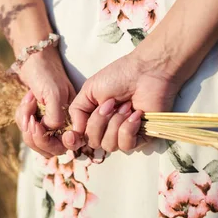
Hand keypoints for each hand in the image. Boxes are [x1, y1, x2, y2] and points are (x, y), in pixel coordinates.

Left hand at [14, 47, 75, 157]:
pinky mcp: (38, 116)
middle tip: (27, 116)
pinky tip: (27, 99)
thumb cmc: (45, 72)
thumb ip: (55, 117)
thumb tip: (49, 132)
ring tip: (27, 101)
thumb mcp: (54, 94)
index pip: (61, 146)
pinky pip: (27, 127)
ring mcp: (49, 121)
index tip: (35, 125)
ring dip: (25, 122)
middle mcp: (64, 124)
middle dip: (32, 134)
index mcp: (73, 120)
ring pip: (34, 138)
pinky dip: (21, 116)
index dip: (46, 141)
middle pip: (46, 147)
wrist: (33, 56)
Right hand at [66, 50, 183, 152]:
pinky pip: (127, 145)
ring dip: (115, 123)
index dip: (73, 141)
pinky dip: (128, 128)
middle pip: (94, 142)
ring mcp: (125, 134)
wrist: (146, 72)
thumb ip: (77, 111)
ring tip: (126, 106)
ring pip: (110, 145)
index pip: (80, 140)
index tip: (71, 137)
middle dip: (99, 122)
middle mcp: (108, 129)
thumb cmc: (119, 76)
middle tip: (110, 103)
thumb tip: (75, 132)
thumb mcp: (89, 89)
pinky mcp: (142, 137)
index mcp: (95, 118)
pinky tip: (136, 114)